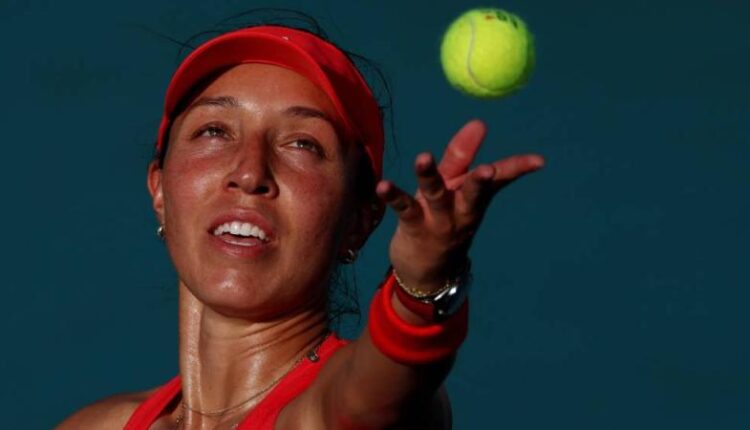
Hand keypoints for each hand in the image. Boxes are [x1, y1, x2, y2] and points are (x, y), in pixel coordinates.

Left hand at [375, 119, 544, 293]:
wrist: (427, 273)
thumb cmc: (443, 221)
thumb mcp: (454, 190)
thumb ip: (461, 157)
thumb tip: (479, 123)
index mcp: (473, 198)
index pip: (499, 180)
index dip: (517, 169)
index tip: (539, 161)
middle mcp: (460, 210)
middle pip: (472, 192)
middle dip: (480, 181)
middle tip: (487, 170)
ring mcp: (437, 221)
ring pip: (436, 195)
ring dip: (430, 176)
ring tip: (424, 157)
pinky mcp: (413, 227)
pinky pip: (404, 209)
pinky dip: (393, 196)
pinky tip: (383, 185)